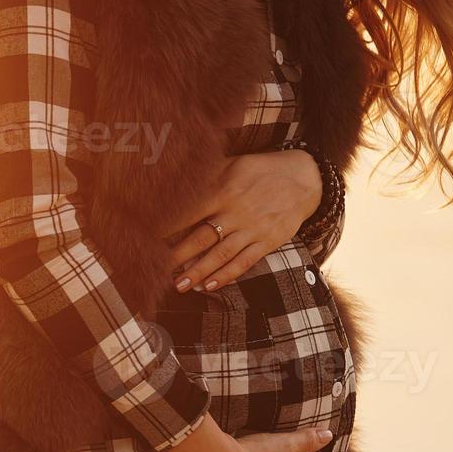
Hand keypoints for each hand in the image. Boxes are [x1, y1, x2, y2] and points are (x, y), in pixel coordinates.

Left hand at [170, 150, 320, 292]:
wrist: (305, 177)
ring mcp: (252, 228)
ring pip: (221, 254)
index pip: (189, 211)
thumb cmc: (261, 170)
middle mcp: (236, 211)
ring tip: (179, 286)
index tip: (147, 238)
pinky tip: (211, 286)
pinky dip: (227, 275)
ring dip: (199, 272)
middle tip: (156, 270)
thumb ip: (207, 176)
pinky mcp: (268, 241)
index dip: (167, 226)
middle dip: (178, 256)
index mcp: (223, 190)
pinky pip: (245, 262)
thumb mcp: (234, 164)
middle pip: (201, 237)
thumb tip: (176, 180)